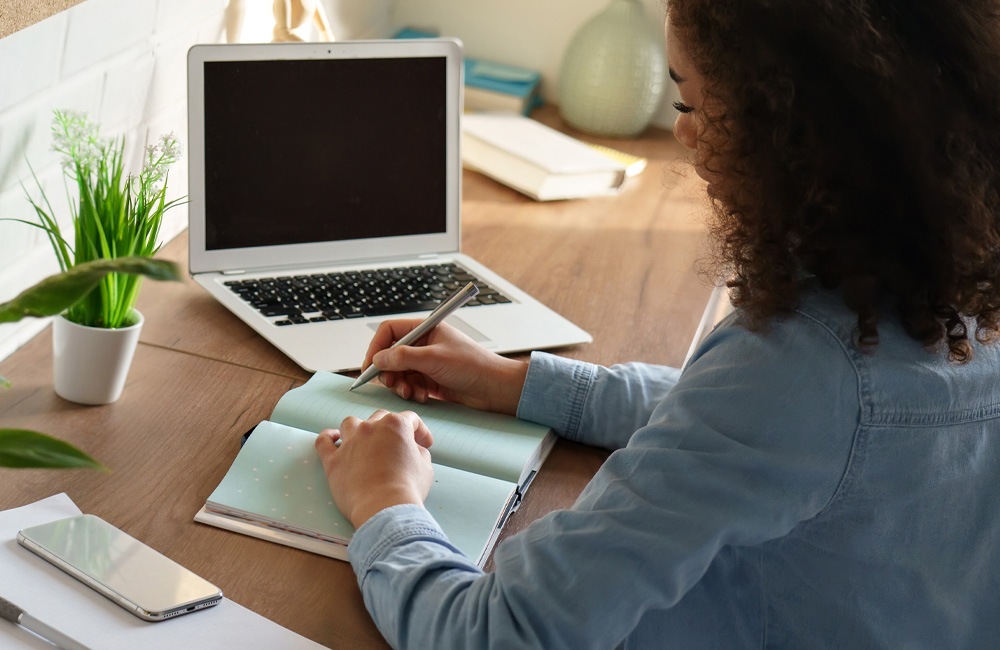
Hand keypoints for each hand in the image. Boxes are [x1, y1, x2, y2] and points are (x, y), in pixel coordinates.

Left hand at [315, 410, 433, 528]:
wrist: (383, 508)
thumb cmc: (408, 488)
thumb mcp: (425, 467)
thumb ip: (419, 452)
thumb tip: (413, 451)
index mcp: (395, 425)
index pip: (410, 419)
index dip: (420, 431)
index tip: (424, 444)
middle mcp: (370, 428)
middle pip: (380, 417)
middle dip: (392, 428)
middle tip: (399, 445)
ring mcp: (349, 442)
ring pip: (351, 423)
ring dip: (360, 428)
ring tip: (365, 439)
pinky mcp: (333, 460)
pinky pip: (323, 441)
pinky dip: (328, 437)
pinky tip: (333, 437)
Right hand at [362, 320, 528, 415]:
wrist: (495, 388)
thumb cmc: (473, 366)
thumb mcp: (435, 358)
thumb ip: (404, 357)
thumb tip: (379, 359)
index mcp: (426, 329)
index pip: (390, 331)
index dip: (376, 347)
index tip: (370, 366)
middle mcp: (424, 344)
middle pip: (391, 354)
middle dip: (389, 371)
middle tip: (392, 384)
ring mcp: (427, 363)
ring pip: (399, 373)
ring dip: (401, 385)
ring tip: (411, 392)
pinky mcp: (430, 380)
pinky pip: (410, 385)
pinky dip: (412, 392)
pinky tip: (423, 397)